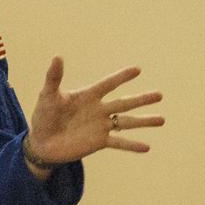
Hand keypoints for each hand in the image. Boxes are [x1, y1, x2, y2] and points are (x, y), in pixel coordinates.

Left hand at [27, 56, 163, 169]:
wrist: (42, 143)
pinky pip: (118, 143)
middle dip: (141, 99)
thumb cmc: (44, 117)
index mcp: (88, 96)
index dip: (121, 77)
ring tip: (162, 119)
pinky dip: (132, 145)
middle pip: (124, 103)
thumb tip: (57, 56)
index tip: (137, 70)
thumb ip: (54, 78)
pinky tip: (147, 148)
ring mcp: (101, 126)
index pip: (108, 84)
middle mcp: (99, 109)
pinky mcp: (99, 142)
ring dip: (144, 121)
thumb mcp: (48, 96)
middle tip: (160, 95)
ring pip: (126, 122)